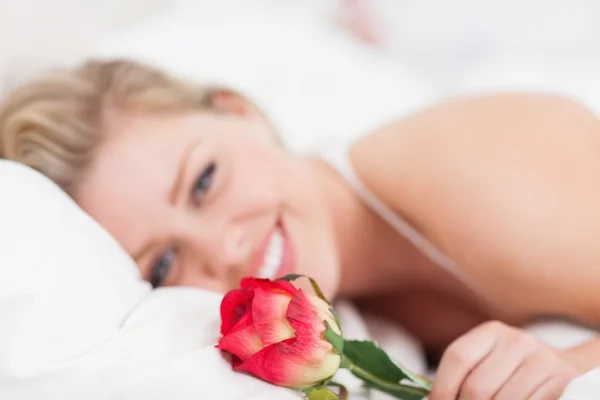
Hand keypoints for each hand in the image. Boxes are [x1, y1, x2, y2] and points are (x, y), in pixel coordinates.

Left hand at [429, 320, 578, 399]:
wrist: (566, 366)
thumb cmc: (513, 368)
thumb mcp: (489, 360)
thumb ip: (464, 374)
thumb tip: (431, 399)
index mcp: (491, 332)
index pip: (457, 357)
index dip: (442, 387)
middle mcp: (516, 341)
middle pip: (477, 386)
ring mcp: (541, 360)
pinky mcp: (561, 381)